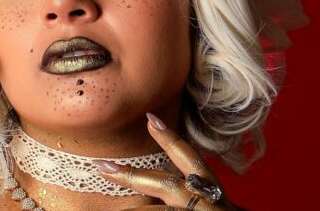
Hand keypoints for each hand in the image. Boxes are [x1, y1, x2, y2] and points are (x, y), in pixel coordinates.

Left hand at [91, 113, 238, 210]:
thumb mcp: (217, 205)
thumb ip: (199, 196)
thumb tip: (166, 195)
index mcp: (212, 190)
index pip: (189, 158)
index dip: (169, 138)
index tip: (150, 118)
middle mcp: (207, 200)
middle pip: (164, 184)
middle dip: (130, 176)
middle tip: (102, 166)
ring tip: (119, 202)